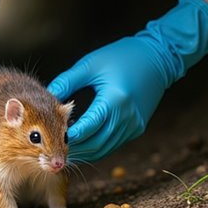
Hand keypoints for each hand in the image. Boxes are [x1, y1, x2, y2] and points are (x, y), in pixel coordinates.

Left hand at [47, 0, 207, 160]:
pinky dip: (97, 146)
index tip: (50, 137)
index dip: (68, 135)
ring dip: (85, 151)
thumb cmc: (122, 56)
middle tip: (52, 148)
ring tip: (64, 148)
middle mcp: (126, 117)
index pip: (87, 127)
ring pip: (104, 148)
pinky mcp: (137, 128)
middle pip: (95, 143)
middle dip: (74, 148)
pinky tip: (82, 144)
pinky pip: (113, 144)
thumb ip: (67, 81)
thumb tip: (48, 97)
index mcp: (115, 100)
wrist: (158, 57)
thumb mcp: (91, 65)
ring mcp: (134, 125)